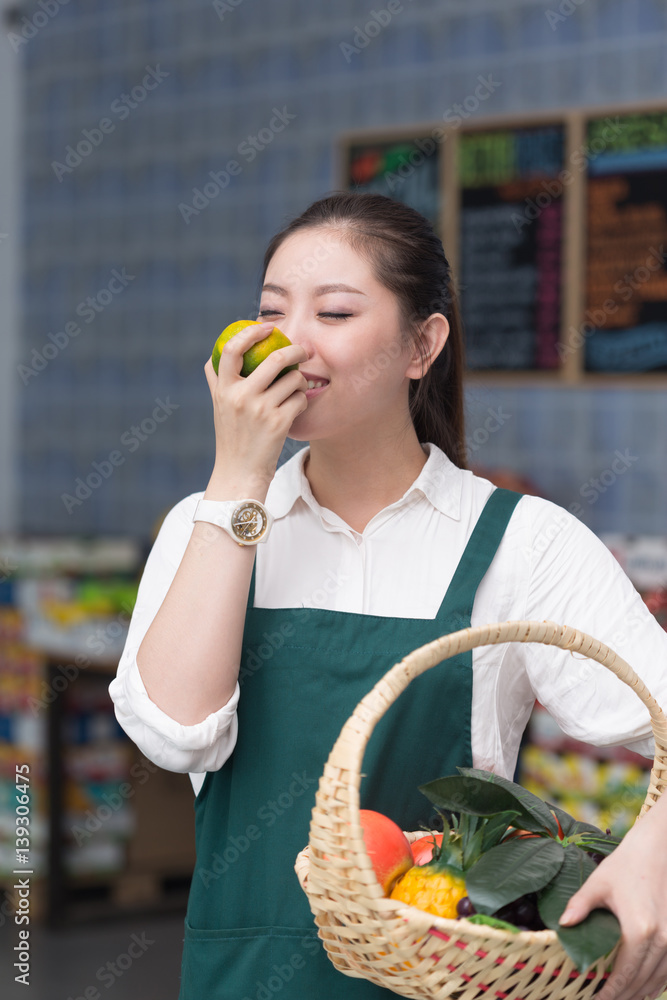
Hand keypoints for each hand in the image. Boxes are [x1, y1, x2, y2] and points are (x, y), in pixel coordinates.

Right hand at [204, 321, 309, 490]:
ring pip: (293, 379)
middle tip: (303, 351)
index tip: (267, 327)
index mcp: (224, 389)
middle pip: (275, 358)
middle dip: (295, 350)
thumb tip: (215, 353)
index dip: (251, 332)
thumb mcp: (219, 406)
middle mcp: (240, 397)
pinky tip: (297, 407)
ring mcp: (261, 410)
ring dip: (301, 380)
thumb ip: (217, 380)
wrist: (239, 473)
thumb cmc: (231, 437)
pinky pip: (300, 399)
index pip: (232, 349)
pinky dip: (302, 400)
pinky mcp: (279, 423)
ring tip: (297, 388)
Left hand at [559, 792, 666, 999]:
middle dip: (623, 997)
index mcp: (640, 930)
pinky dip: (656, 983)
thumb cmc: (626, 864)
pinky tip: (644, 989)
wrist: (658, 849)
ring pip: (659, 980)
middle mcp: (662, 940)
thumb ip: (580, 906)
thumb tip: (563, 925)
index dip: (610, 993)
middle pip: (642, 982)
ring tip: (621, 999)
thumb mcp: (598, 883)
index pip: (624, 974)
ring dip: (641, 994)